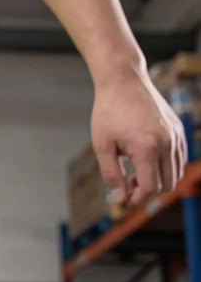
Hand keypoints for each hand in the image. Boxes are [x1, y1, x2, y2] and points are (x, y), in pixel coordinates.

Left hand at [91, 71, 187, 206]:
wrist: (124, 81)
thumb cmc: (109, 113)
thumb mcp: (103, 147)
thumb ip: (112, 176)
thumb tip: (120, 199)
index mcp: (147, 148)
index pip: (150, 188)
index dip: (136, 200)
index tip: (122, 198)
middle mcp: (167, 142)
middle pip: (166, 185)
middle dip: (147, 193)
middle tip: (127, 183)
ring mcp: (176, 134)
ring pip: (176, 174)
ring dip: (157, 181)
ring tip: (134, 173)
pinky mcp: (178, 129)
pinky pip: (179, 159)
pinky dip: (166, 169)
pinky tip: (146, 162)